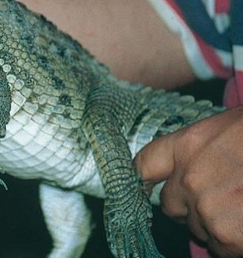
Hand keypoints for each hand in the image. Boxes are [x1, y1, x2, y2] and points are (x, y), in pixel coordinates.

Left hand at [134, 107, 242, 256]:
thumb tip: (193, 173)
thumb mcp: (228, 131)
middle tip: (221, 200)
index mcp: (187, 145)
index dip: (147, 180)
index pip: (144, 166)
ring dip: (217, 226)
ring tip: (242, 208)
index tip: (153, 186)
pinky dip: (236, 243)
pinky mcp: (228, 235)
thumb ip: (203, 152)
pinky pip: (222, 249)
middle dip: (189, 207)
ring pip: (198, 230)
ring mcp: (206, 208)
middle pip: (169, 205)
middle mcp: (188, 177)